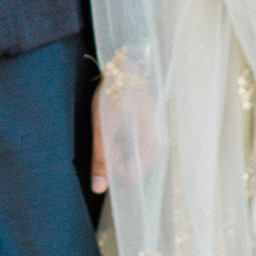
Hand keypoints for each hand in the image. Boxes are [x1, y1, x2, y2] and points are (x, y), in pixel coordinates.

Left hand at [90, 69, 160, 193]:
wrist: (124, 66)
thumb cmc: (114, 96)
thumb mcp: (103, 128)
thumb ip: (101, 159)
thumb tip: (98, 189)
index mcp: (151, 146)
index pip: (130, 176)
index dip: (112, 168)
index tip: (105, 148)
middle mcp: (157, 144)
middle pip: (130, 167)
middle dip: (114, 156)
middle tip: (108, 133)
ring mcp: (153, 136)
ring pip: (129, 156)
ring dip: (116, 147)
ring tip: (112, 124)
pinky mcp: (147, 130)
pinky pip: (132, 145)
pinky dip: (120, 139)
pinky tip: (117, 123)